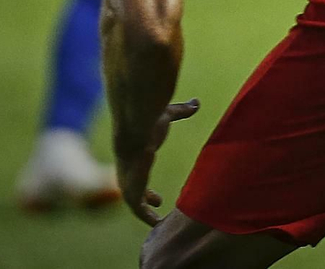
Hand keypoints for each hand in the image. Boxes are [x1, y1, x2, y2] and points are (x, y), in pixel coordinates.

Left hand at [116, 99, 198, 225]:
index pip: (138, 175)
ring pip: (135, 204)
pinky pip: (138, 210)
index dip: (146, 188)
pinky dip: (146, 216)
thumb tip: (196, 102)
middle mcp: (128, 172)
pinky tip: (157, 222)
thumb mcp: (169, 115)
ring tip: (157, 222)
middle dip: (144, 201)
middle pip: (134, 191)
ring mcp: (128, 183)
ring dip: (144, 213)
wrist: (137, 131)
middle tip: (157, 206)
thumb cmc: (150, 121)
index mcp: (134, 156)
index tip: (156, 198)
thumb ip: (181, 110)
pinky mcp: (131, 192)